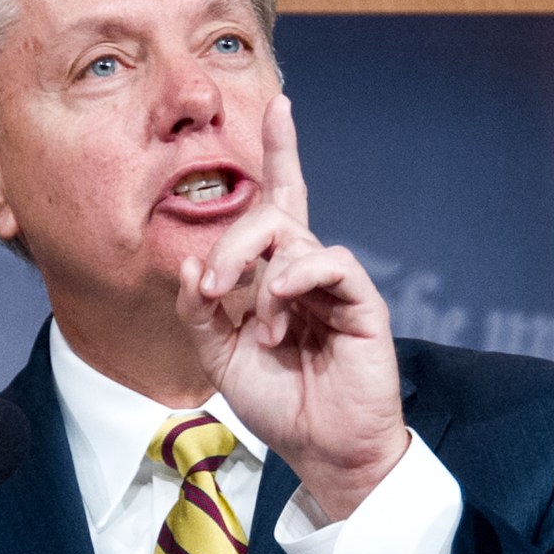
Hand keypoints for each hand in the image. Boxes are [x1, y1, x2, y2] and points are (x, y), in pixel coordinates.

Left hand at [177, 94, 409, 519]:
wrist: (319, 449)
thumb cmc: (276, 400)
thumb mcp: (218, 355)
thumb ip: (200, 310)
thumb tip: (192, 264)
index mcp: (274, 274)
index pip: (278, 201)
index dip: (281, 152)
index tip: (281, 105)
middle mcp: (304, 269)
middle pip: (272, 212)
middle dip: (231, 242)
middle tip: (212, 287)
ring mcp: (333, 283)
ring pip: (293, 238)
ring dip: (258, 280)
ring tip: (259, 332)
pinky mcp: (361, 301)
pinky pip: (330, 262)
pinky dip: (295, 279)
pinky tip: (279, 312)